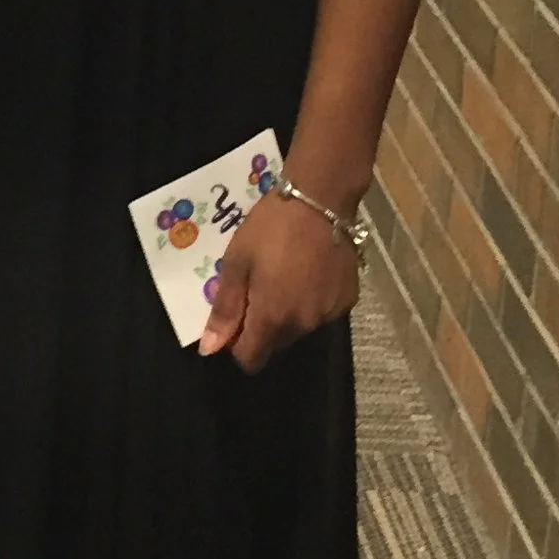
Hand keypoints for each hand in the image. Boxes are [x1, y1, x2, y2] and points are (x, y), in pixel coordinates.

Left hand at [199, 190, 356, 370]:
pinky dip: (312, 300)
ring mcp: (330, 313)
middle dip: (262, 326)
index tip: (235, 317)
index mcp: (272, 318)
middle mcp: (304, 325)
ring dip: (288, 313)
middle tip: (258, 286)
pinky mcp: (348, 298)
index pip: (251, 360)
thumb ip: (225, 309)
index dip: (237, 345)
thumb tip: (210, 349)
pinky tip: (309, 271)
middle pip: (275, 344)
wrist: (321, 199)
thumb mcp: (237, 263)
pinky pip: (321, 311)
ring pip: (299, 328)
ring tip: (285, 275)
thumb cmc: (271, 228)